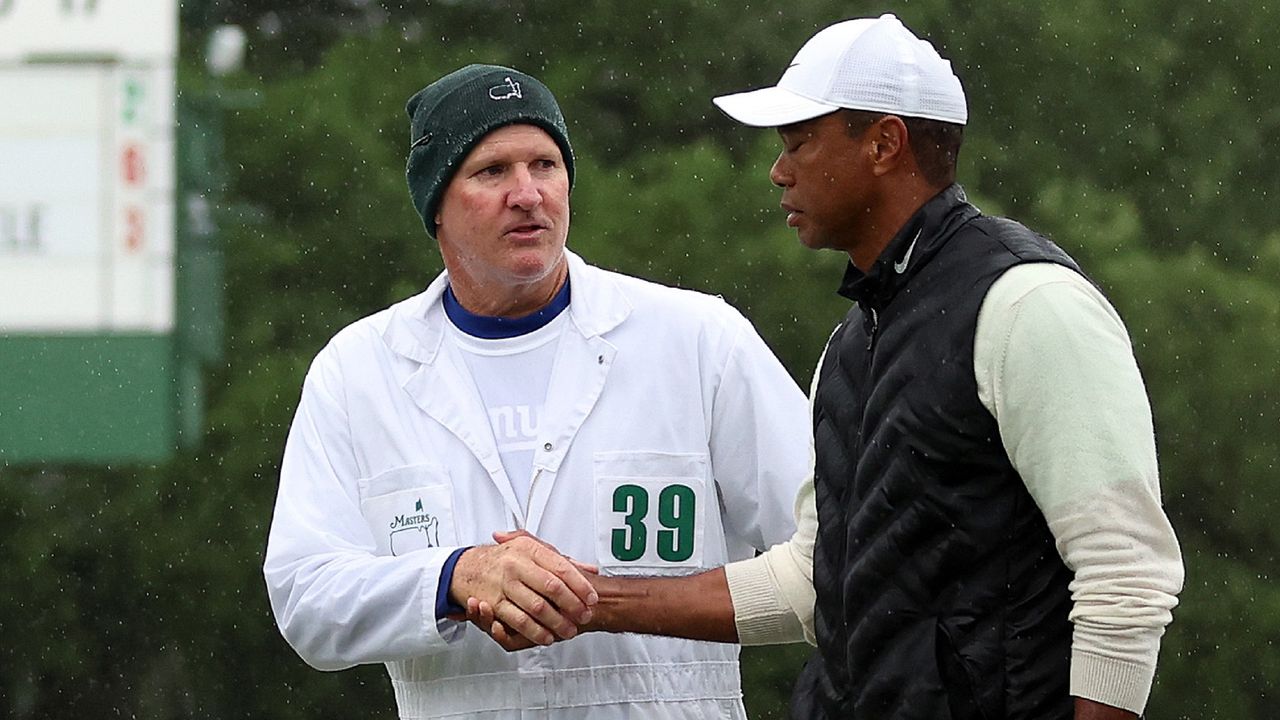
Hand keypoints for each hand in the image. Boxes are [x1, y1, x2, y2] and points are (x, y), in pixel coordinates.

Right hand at [449, 533, 597, 646]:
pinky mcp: (494, 604)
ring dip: (557, 622)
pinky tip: (547, 636)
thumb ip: (561, 560)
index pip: (561, 568)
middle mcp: (516, 564)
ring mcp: (504, 584)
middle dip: (572, 605)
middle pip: (552, 588)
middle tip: (584, 616)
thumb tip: (589, 569)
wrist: (467, 568)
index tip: (592, 598)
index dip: (580, 585)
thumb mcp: (532, 551)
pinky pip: (519, 621)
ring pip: (537, 607)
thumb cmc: (505, 559)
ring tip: (569, 630)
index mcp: (529, 549)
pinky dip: (536, 632)